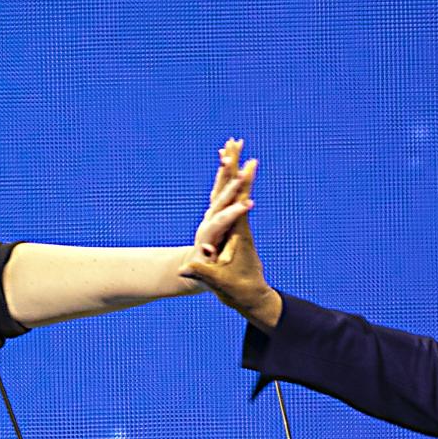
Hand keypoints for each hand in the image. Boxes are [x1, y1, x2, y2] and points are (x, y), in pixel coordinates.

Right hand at [180, 139, 279, 328]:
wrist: (252, 297)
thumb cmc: (236, 291)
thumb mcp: (218, 284)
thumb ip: (203, 273)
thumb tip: (185, 267)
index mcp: (238, 234)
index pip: (236, 202)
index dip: (234, 184)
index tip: (234, 164)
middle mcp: (242, 225)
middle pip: (238, 189)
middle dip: (235, 165)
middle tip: (235, 141)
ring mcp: (240, 226)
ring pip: (237, 192)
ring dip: (234, 169)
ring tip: (233, 148)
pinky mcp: (237, 229)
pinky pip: (234, 200)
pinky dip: (230, 184)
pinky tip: (230, 173)